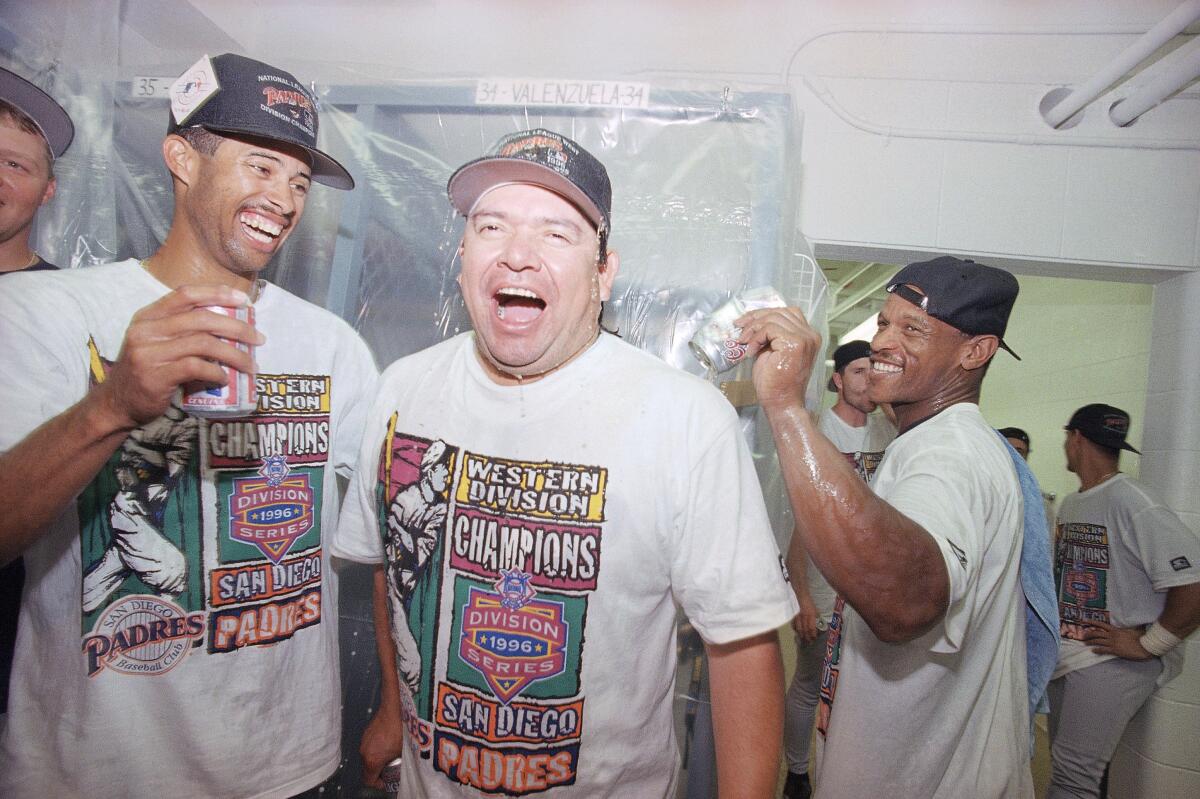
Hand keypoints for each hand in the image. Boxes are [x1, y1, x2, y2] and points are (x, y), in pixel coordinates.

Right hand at [92, 285, 263, 429]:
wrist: (118, 403)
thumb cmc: (147, 370)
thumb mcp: (157, 342)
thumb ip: (182, 330)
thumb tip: (229, 326)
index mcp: (148, 316)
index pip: (185, 294)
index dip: (216, 293)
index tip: (242, 299)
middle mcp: (147, 330)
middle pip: (201, 319)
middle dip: (236, 328)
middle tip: (258, 339)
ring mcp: (150, 352)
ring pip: (204, 344)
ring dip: (234, 354)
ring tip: (251, 365)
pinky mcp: (157, 375)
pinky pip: (196, 367)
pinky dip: (217, 372)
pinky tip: (225, 378)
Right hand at [360, 704, 405, 789]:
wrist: (395, 707)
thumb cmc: (400, 728)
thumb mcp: (404, 752)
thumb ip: (400, 765)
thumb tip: (403, 771)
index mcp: (372, 760)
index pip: (369, 781)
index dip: (379, 784)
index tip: (387, 782)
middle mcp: (364, 751)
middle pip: (369, 769)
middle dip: (380, 771)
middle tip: (393, 767)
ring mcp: (364, 741)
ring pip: (369, 757)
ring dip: (378, 758)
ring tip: (392, 753)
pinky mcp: (366, 732)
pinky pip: (370, 746)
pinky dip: (377, 748)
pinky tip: (389, 742)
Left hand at [735, 307, 821, 411]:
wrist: (781, 402)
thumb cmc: (775, 382)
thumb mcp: (772, 351)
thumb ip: (770, 335)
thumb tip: (752, 322)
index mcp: (807, 336)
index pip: (786, 312)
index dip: (763, 314)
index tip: (745, 323)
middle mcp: (810, 334)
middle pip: (779, 312)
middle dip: (755, 317)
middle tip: (739, 328)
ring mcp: (805, 338)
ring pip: (773, 318)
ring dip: (753, 329)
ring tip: (744, 343)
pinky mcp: (795, 344)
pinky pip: (770, 329)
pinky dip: (756, 337)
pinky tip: (751, 351)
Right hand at [792, 590, 819, 644]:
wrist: (801, 595)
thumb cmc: (810, 602)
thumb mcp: (816, 610)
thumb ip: (817, 618)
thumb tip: (819, 625)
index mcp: (811, 615)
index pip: (811, 628)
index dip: (813, 635)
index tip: (814, 639)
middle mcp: (804, 617)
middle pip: (805, 630)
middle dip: (807, 637)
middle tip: (809, 643)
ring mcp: (798, 617)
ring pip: (799, 629)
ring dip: (801, 635)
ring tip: (803, 640)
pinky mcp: (793, 616)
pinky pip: (794, 625)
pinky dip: (796, 629)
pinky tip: (797, 632)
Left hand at [1081, 621, 1153, 660]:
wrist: (1146, 645)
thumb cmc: (1142, 637)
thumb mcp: (1134, 629)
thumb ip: (1129, 626)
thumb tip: (1134, 621)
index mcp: (1116, 629)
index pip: (1102, 624)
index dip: (1093, 622)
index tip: (1085, 620)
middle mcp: (1113, 635)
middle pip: (1097, 633)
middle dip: (1088, 634)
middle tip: (1082, 635)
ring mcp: (1113, 643)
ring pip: (1098, 641)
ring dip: (1090, 642)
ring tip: (1084, 643)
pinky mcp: (1116, 650)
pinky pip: (1103, 650)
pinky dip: (1097, 650)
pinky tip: (1093, 651)